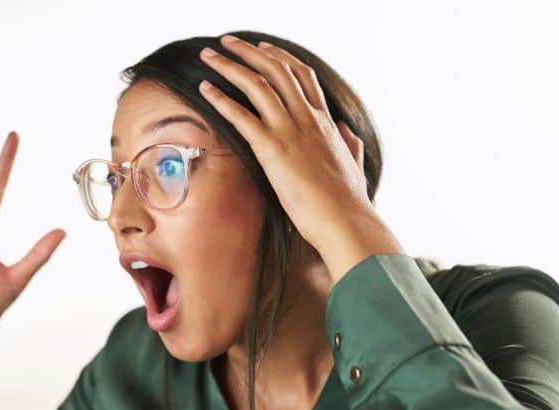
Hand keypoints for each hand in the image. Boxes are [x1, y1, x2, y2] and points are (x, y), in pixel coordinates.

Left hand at [196, 34, 372, 248]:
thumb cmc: (347, 201)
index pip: (302, 76)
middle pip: (276, 70)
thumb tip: (347, 132)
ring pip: (257, 84)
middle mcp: (307, 118)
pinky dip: (221, 99)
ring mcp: (290, 131)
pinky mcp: (273, 149)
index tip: (263, 48)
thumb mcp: (353, 164)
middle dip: (249, 52)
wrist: (345, 219)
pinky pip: (241, 116)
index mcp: (324, 121)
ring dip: (229, 66)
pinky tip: (205, 90)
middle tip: (227, 42)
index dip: (281, 58)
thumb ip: (349, 144)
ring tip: (208, 56)